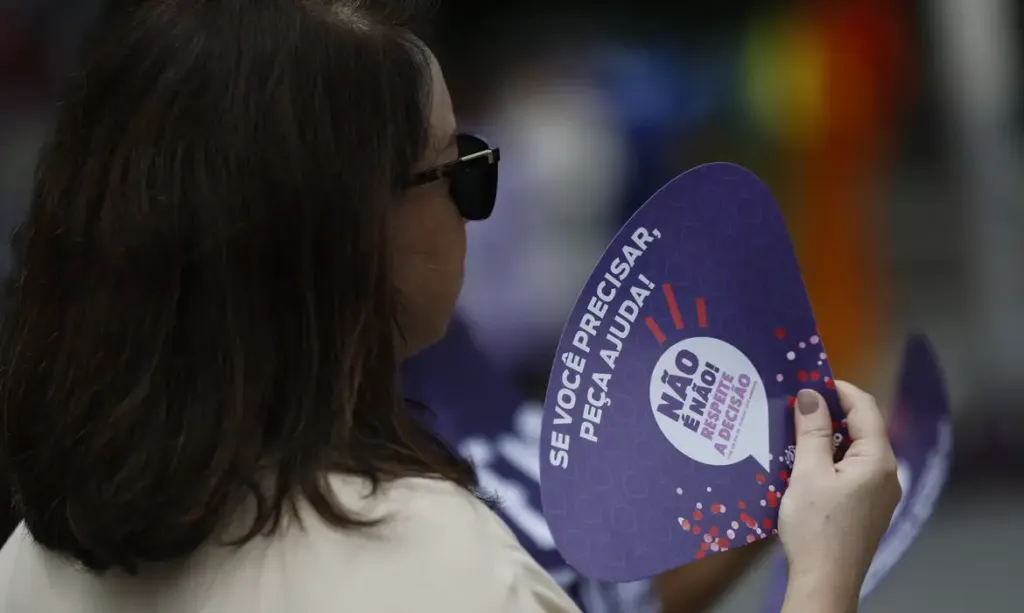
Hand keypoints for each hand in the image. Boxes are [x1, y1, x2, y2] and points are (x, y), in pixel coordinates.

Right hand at [778, 381, 901, 612]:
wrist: (824, 582)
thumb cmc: (816, 528)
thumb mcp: (808, 473)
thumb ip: (812, 431)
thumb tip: (811, 395)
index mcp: (878, 461)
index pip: (865, 408)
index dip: (839, 389)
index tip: (810, 379)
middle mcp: (886, 474)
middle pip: (862, 429)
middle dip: (830, 413)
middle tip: (796, 403)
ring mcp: (878, 493)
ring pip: (855, 451)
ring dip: (827, 438)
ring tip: (794, 431)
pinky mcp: (866, 508)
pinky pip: (851, 471)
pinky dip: (829, 459)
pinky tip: (803, 463)